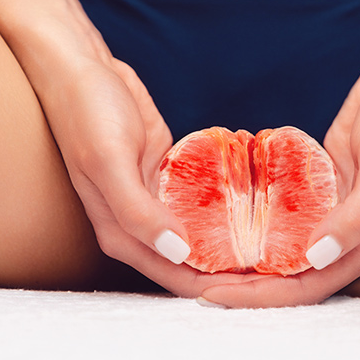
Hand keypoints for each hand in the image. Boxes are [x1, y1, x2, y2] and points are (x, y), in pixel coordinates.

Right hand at [0, 0, 260, 296]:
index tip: (256, 289)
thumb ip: (137, 212)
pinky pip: (200, 203)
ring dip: (229, 243)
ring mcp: (155, 203)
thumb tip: (178, 253)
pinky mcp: (169, 179)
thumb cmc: (87, 115)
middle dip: (229, 271)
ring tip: (273, 247)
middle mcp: (138, 226)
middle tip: (276, 270)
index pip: (174, 276)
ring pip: (197, 235)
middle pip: (190, 262)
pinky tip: (253, 212)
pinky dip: (223, 210)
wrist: (83, 70)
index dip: (213, 287)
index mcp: (120, 234)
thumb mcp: (108, 162)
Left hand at [197, 0, 359, 306]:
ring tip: (203, 262)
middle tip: (196, 284)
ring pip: (287, 251)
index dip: (260, 295)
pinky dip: (259, 227)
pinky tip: (227, 224)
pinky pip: (287, 218)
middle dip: (245, 285)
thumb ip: (358, 217)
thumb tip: (317, 258)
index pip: (309, 286)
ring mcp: (336, 214)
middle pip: (292, 276)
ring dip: (249, 261)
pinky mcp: (323, 189)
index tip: (211, 292)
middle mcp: (352, 237)